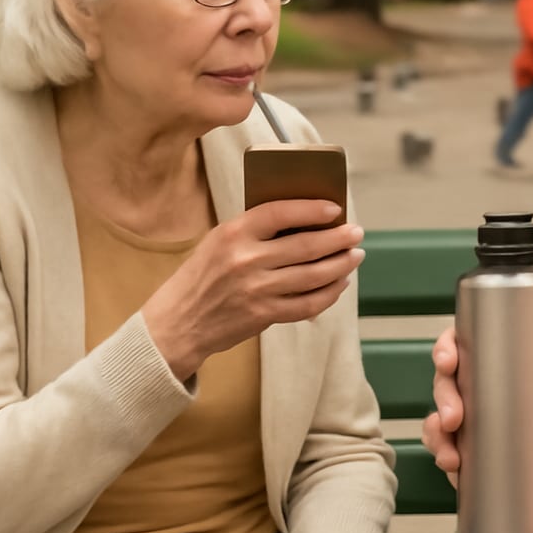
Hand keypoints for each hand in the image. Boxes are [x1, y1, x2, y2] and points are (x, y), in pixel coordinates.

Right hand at [142, 200, 363, 380]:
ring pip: (313, 274)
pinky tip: (339, 283)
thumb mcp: (218, 242)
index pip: (280, 212)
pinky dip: (329, 293)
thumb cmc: (201, 278)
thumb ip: (254, 231)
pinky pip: (308, 303)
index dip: (312, 208)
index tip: (334, 208)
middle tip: (356, 233)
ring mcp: (257, 290)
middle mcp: (246, 260)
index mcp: (233, 234)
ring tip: (355, 255)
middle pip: (306, 245)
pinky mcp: (264, 315)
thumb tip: (305, 221)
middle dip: (338, 238)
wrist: (177, 323)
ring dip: (341, 264)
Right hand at [421, 327, 532, 487]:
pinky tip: (452, 462)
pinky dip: (442, 453)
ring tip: (451, 454)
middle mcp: (471, 386)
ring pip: (436, 417)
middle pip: (444, 380)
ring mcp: (463, 418)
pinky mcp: (461, 447)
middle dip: (444, 397)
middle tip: (454, 418)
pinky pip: (441, 446)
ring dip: (438, 433)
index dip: (446, 349)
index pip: (459, 344)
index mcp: (491, 362)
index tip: (448, 362)